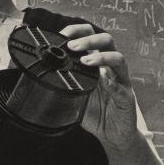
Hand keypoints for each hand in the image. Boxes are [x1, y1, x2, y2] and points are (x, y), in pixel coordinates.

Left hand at [62, 23, 138, 151]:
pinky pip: (123, 86)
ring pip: (118, 58)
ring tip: (86, 61)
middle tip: (71, 46)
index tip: (60, 34)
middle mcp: (108, 67)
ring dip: (101, 57)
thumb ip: (60, 83)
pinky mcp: (127, 96)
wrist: (111, 133)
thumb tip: (35, 76)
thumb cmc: (92, 111)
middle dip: (88, 39)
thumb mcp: (72, 94)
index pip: (88, 36)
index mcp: (94, 62)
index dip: (76, 31)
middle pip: (105, 40)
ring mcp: (119, 79)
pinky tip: (107, 84)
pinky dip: (114, 84)